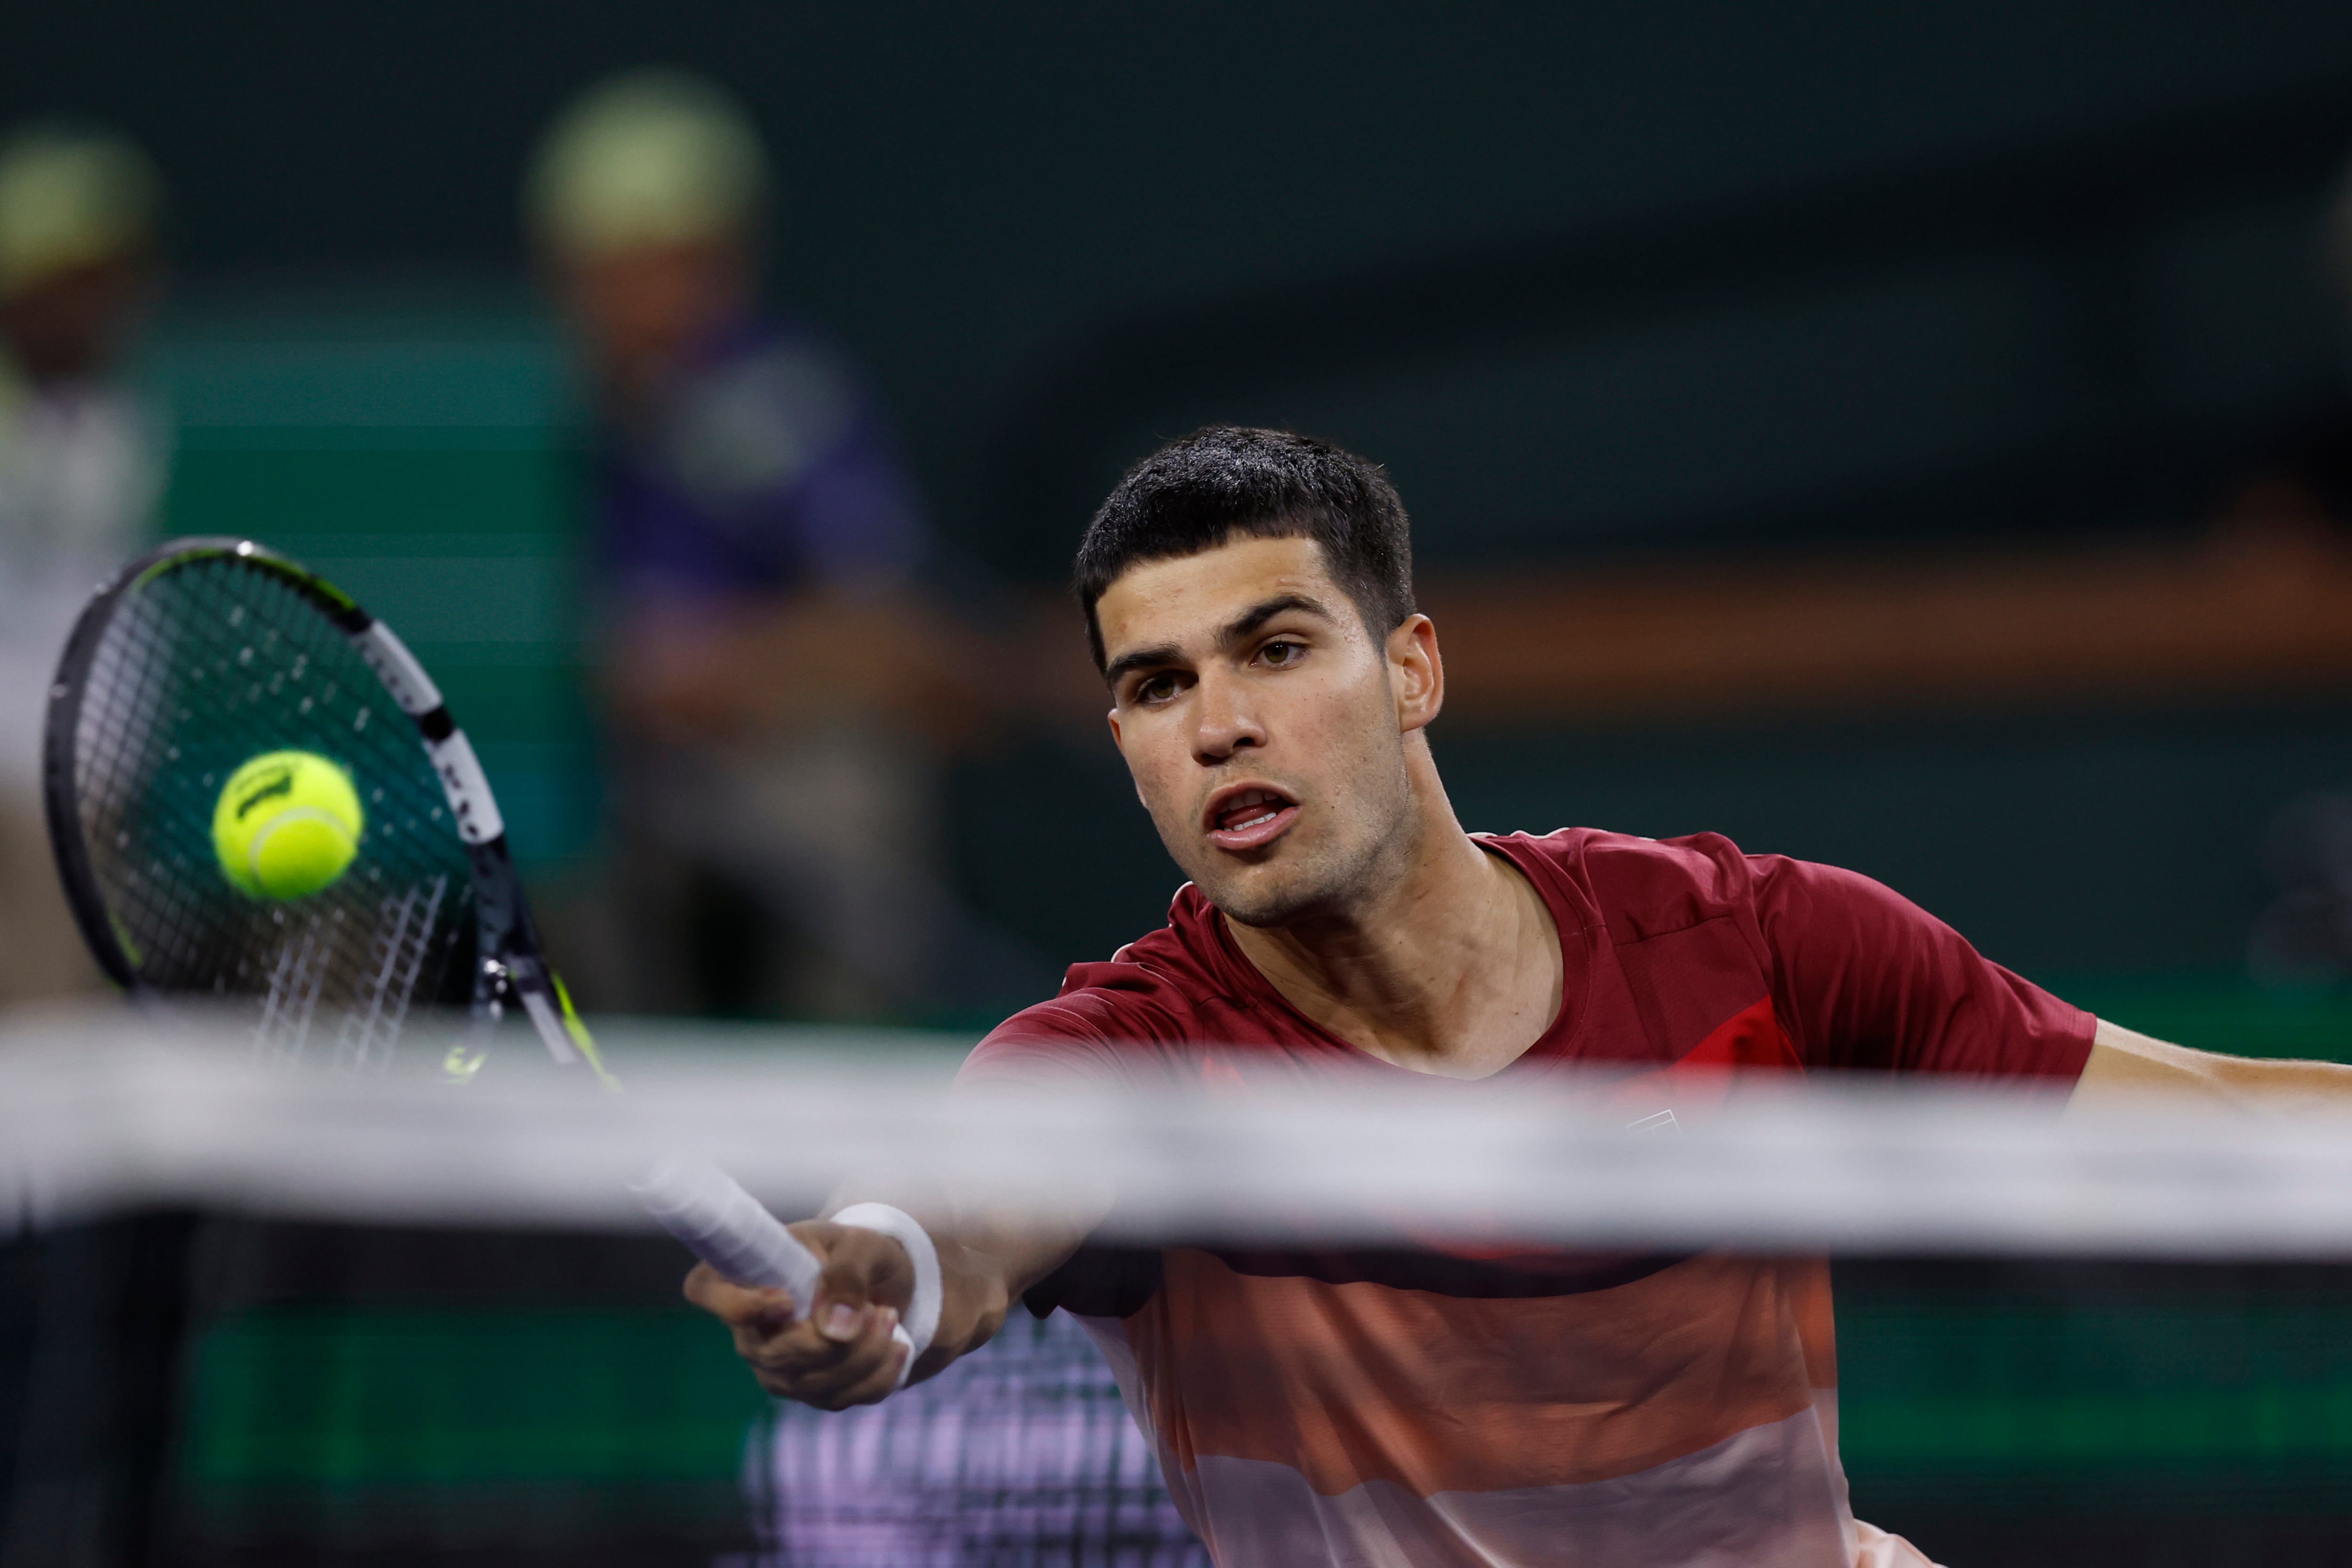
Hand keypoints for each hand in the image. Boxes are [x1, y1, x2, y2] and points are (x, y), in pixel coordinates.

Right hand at [683, 1220, 916, 1408]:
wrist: (885, 1283)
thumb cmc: (859, 1255)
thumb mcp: (863, 1246)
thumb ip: (848, 1275)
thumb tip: (836, 1328)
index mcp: (744, 1274)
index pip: (705, 1289)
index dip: (734, 1304)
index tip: (785, 1301)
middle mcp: (748, 1329)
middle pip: (777, 1354)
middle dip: (838, 1339)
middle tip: (878, 1308)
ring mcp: (775, 1368)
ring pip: (815, 1383)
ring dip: (866, 1354)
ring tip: (889, 1316)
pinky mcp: (808, 1391)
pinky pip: (841, 1398)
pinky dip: (879, 1375)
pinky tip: (896, 1346)